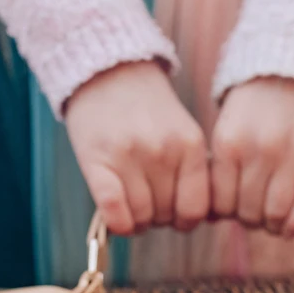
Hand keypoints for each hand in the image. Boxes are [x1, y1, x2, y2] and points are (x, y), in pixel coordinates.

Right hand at [66, 61, 208, 234]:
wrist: (107, 69)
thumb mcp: (181, 133)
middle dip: (157, 217)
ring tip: (130, 203)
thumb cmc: (146, 111)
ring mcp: (130, 156)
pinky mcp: (98, 161)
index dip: (184, 220)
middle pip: (166, 216)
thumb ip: (189, 172)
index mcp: (190, 146)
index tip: (174, 215)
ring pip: (141, 218)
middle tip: (146, 201)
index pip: (195, 209)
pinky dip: (117, 223)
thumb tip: (187, 221)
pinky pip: (114, 211)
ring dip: (135, 220)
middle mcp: (163, 152)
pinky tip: (114, 216)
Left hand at [210, 77, 293, 236]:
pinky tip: (293, 226)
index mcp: (229, 144)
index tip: (236, 210)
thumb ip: (221, 172)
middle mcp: (259, 150)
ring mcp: (291, 154)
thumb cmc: (256, 108)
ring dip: (275, 225)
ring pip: (277, 213)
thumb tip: (213, 218)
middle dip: (252, 220)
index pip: (223, 204)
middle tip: (258, 214)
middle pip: (249, 213)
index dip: (229, 215)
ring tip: (275, 219)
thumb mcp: (228, 131)